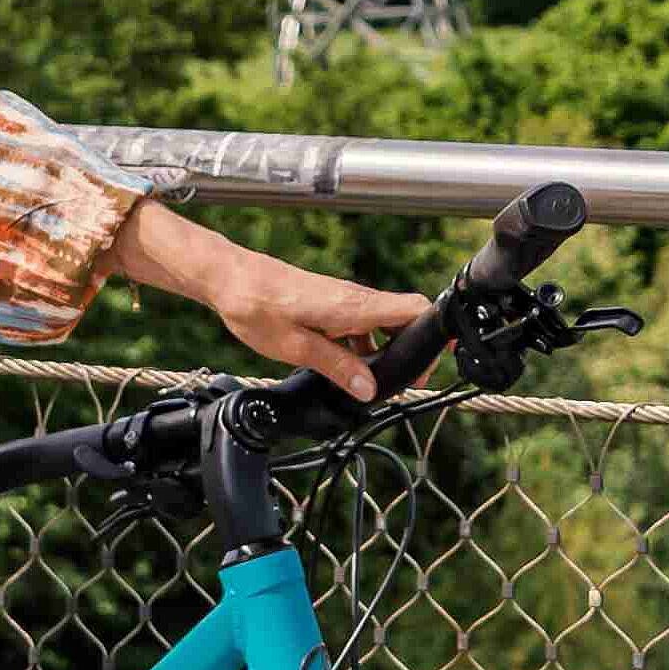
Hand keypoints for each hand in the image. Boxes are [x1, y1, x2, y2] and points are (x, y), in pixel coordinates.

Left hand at [117, 206, 436, 398]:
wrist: (228, 280)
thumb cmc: (256, 306)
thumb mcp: (296, 348)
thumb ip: (337, 368)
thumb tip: (369, 389)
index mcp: (353, 306)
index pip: (414, 309)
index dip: (434, 331)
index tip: (440, 356)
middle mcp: (354, 299)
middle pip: (403, 320)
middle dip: (409, 351)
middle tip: (402, 382)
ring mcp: (342, 299)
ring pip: (380, 324)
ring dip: (382, 351)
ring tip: (369, 381)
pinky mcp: (329, 303)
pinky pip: (359, 324)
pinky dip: (360, 345)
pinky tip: (343, 365)